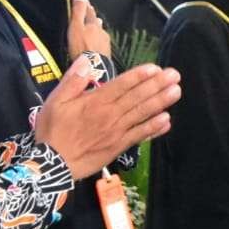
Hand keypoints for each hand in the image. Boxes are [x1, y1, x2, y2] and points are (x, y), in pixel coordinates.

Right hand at [34, 57, 180, 178]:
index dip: (139, 76)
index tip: (155, 68)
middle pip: (137, 97)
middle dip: (157, 85)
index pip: (122, 85)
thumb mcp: (55, 102)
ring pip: (142, 114)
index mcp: (95, 102)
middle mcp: (110, 115)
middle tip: (175, 75)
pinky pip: (139, 136)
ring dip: (160, 102)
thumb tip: (86, 62)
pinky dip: (154, 128)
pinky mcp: (118, 147)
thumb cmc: (52, 131)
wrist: (52, 165)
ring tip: (176, 92)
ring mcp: (116, 132)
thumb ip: (72, 81)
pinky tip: (167, 121)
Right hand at [66, 0, 111, 61]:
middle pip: (96, 23)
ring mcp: (105, 44)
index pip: (89, 11)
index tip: (83, 0)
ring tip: (94, 28)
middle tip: (89, 13)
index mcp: (94, 24)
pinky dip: (98, 42)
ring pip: (100, 33)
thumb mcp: (76, 27)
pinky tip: (96, 45)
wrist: (93, 69)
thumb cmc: (82, 48)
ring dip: (96, 30)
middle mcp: (102, 32)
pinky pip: (101, 44)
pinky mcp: (105, 55)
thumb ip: (78, 11)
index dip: (85, 6)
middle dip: (92, 18)